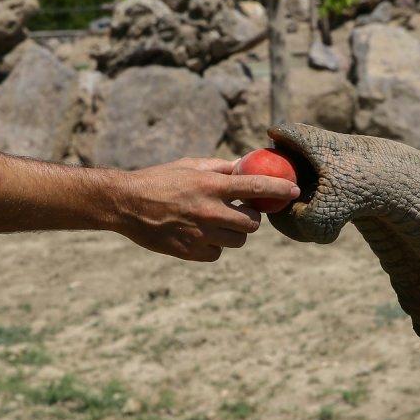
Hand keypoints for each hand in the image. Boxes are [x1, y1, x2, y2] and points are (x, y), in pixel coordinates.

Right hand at [109, 158, 299, 261]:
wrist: (125, 204)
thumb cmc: (159, 179)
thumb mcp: (190, 166)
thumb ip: (220, 168)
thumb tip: (246, 165)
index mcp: (210, 186)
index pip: (255, 186)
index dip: (279, 189)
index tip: (294, 190)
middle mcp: (209, 210)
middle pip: (252, 223)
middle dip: (251, 217)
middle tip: (241, 211)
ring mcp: (200, 233)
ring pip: (238, 241)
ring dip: (234, 233)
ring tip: (218, 222)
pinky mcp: (190, 252)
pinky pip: (217, 253)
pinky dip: (214, 246)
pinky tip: (201, 235)